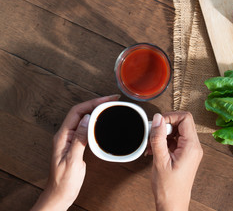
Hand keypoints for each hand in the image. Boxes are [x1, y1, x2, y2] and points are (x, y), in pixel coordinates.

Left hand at [31, 94, 119, 210]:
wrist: (60, 194)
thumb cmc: (63, 181)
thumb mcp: (72, 160)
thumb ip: (79, 139)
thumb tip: (86, 119)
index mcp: (62, 136)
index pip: (77, 112)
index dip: (92, 103)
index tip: (106, 99)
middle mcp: (65, 135)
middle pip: (80, 112)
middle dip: (96, 103)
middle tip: (112, 100)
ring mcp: (70, 139)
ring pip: (83, 118)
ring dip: (96, 110)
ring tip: (109, 106)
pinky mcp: (76, 144)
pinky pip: (86, 127)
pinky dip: (96, 121)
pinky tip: (102, 122)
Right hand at [148, 112, 202, 210]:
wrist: (173, 204)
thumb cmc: (169, 188)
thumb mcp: (160, 160)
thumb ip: (158, 138)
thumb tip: (157, 119)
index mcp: (191, 147)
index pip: (185, 118)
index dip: (170, 117)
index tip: (158, 123)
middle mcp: (194, 147)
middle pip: (182, 123)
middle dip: (165, 125)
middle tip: (153, 134)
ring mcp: (190, 151)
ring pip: (178, 131)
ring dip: (163, 134)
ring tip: (152, 144)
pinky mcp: (185, 155)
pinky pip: (175, 140)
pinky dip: (164, 141)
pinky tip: (154, 149)